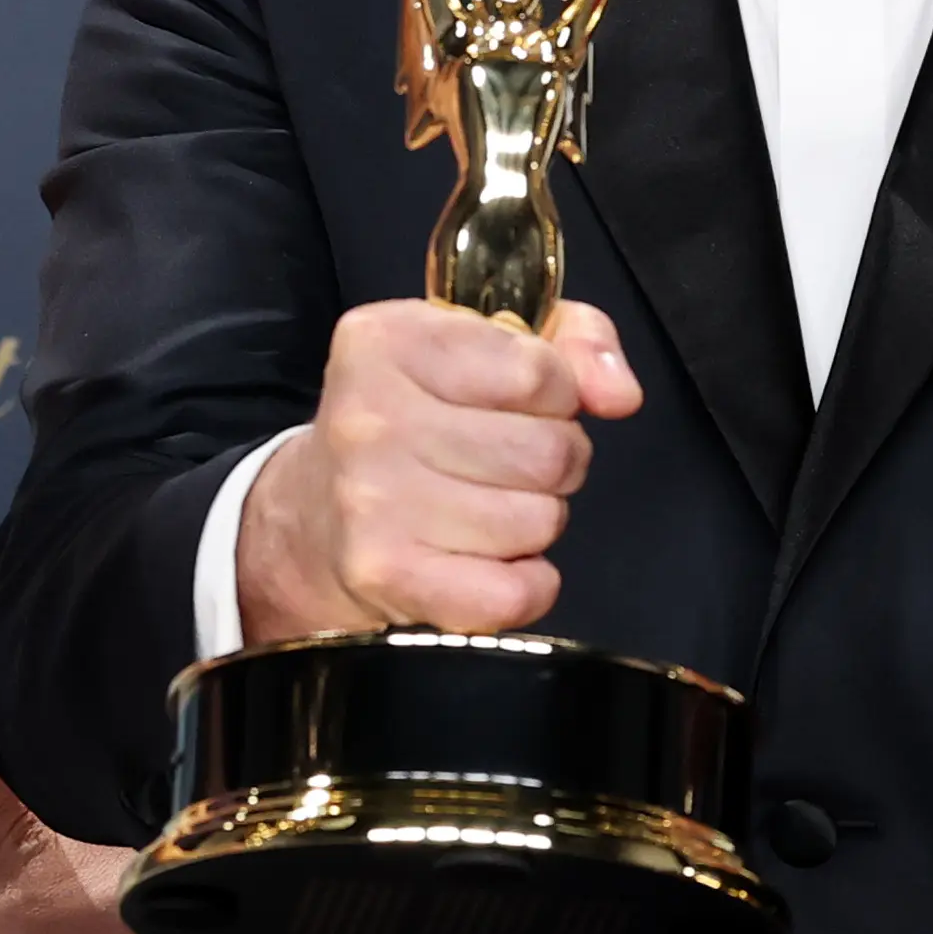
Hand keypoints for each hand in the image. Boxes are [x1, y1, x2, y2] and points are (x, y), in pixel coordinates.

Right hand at [235, 299, 644, 641]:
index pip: (542, 374)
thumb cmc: (418, 417)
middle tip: (510, 465)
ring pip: (540, 521)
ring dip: (536, 521)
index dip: (555, 395)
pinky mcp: (388, 574)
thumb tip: (620, 395)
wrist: (312, 517)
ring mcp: (374, 501)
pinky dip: (526, 584)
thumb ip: (575, 342)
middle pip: (548, 452)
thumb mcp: (486, 344)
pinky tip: (490, 561)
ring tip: (488, 507)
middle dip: (554, 462)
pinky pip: (516, 592)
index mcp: (389, 341)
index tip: (519, 405)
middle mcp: (371, 418)